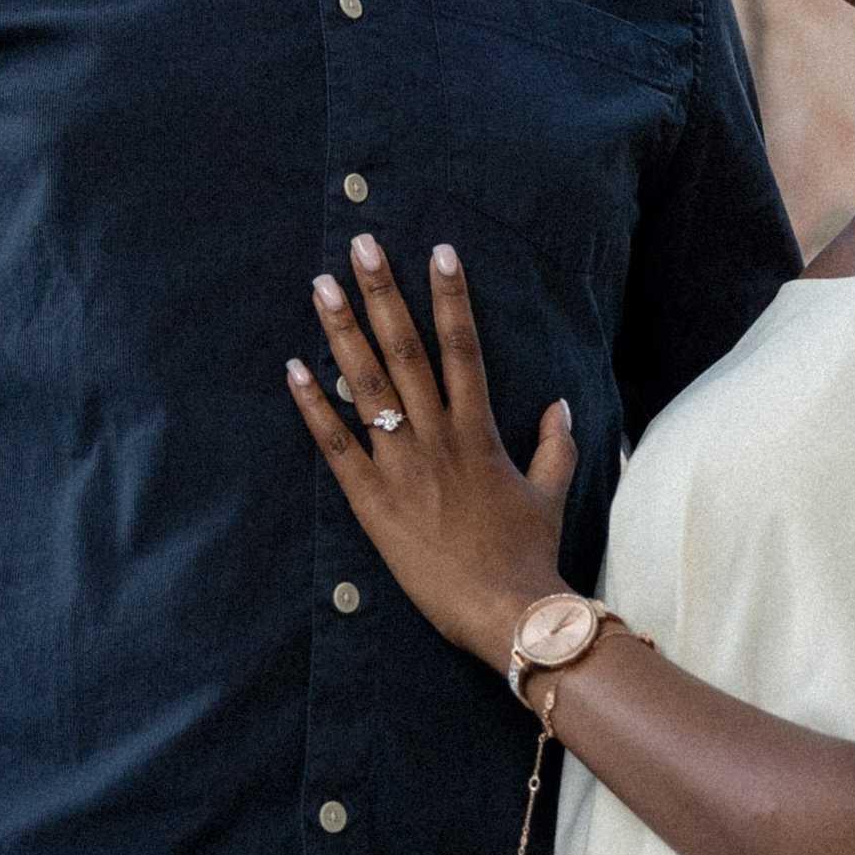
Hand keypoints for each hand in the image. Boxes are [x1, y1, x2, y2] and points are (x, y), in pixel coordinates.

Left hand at [287, 236, 575, 668]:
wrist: (508, 610)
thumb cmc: (529, 554)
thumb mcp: (550, 493)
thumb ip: (556, 445)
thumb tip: (560, 404)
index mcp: (479, 431)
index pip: (463, 347)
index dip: (451, 297)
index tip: (440, 251)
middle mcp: (439, 437)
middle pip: (407, 349)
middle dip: (384, 293)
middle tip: (362, 244)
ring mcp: (403, 466)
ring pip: (368, 385)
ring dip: (342, 332)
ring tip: (322, 285)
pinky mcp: (373, 501)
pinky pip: (337, 445)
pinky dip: (314, 406)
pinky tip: (293, 368)